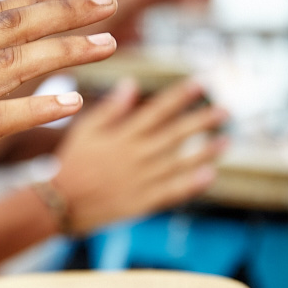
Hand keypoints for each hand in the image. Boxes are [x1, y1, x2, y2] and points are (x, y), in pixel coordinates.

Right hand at [51, 77, 227, 232]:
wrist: (61, 204)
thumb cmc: (72, 164)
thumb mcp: (85, 130)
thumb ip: (110, 109)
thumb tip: (130, 84)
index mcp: (122, 136)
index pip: (157, 111)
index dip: (180, 96)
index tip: (201, 83)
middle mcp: (136, 156)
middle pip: (174, 135)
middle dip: (201, 121)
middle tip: (226, 110)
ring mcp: (141, 180)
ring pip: (179, 163)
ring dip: (204, 152)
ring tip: (225, 141)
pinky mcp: (142, 202)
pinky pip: (171, 192)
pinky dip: (191, 184)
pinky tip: (209, 175)